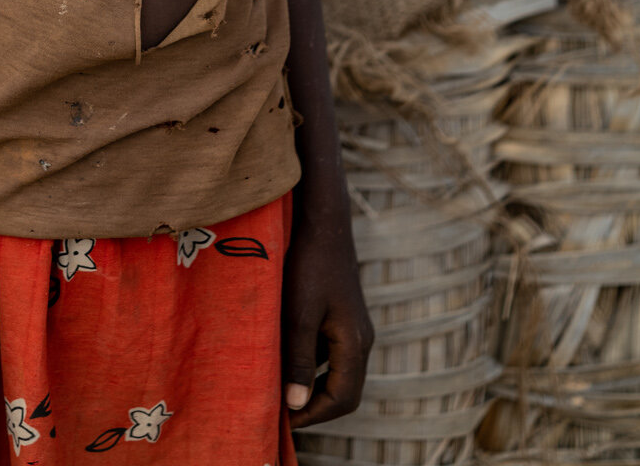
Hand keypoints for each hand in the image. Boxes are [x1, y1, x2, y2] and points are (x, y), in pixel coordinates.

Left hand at [282, 198, 372, 428]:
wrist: (322, 219)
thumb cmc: (308, 264)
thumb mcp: (299, 313)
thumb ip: (298, 359)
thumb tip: (296, 404)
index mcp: (355, 343)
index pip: (343, 399)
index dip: (314, 415)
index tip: (283, 421)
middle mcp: (361, 338)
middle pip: (344, 390)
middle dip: (314, 405)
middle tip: (280, 412)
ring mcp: (353, 326)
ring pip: (336, 370)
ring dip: (310, 383)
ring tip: (278, 386)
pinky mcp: (342, 313)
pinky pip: (330, 350)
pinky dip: (310, 361)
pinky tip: (283, 354)